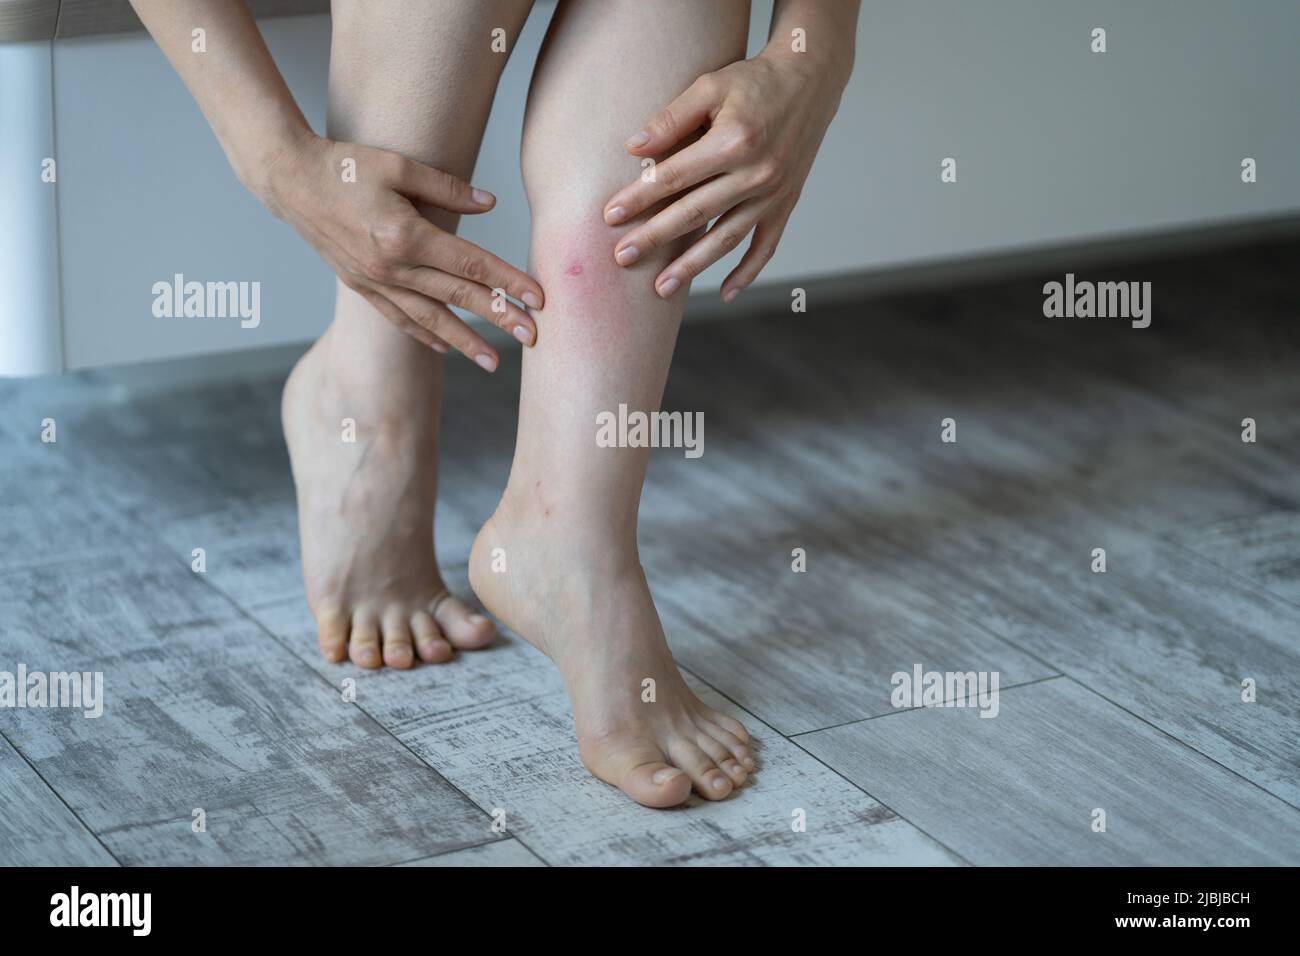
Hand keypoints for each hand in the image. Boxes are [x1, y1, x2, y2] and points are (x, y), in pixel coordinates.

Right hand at [259, 134, 542, 368]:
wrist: (289, 180)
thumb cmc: (346, 165)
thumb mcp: (399, 165)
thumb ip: (448, 188)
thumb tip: (491, 205)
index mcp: (406, 236)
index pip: (471, 264)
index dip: (508, 282)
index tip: (538, 299)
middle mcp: (391, 267)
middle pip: (458, 297)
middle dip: (499, 318)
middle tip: (533, 337)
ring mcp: (374, 281)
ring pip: (430, 319)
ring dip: (465, 342)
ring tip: (494, 362)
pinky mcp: (360, 286)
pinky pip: (398, 318)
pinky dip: (423, 335)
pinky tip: (445, 349)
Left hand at [603, 48, 850, 300]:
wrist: (811, 80)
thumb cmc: (753, 82)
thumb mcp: (710, 86)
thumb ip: (671, 118)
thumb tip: (632, 148)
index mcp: (733, 142)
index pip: (675, 177)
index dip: (639, 197)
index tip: (609, 216)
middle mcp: (756, 174)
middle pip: (695, 213)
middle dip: (655, 238)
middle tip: (622, 258)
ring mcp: (773, 194)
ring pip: (726, 239)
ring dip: (693, 267)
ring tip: (661, 288)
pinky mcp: (786, 204)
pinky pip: (766, 246)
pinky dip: (748, 272)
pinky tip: (725, 292)